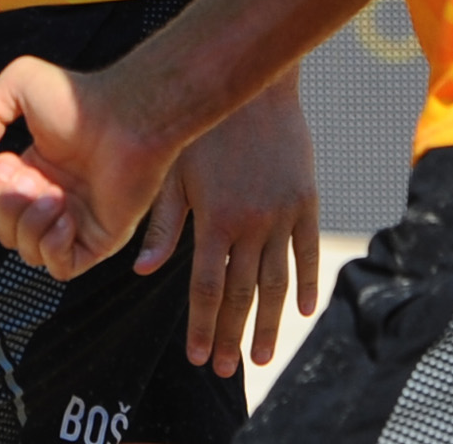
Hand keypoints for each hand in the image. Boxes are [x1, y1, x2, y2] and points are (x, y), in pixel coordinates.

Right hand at [0, 56, 180, 285]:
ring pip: (29, 255)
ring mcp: (76, 223)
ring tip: (56, 197)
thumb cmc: (81, 99)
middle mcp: (52, 200)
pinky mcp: (99, 241)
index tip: (10, 163)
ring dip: (31, 226)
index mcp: (33, 171)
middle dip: (10, 209)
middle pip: (4, 233)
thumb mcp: (19, 83)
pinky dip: (54, 247)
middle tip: (35, 181)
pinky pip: (62, 268)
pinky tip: (66, 217)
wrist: (126, 118)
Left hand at [148, 80, 319, 376]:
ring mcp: (284, 214)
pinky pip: (309, 252)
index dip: (204, 325)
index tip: (199, 356)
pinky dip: (308, 284)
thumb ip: (163, 224)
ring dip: (269, 323)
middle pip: (243, 294)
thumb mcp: (174, 170)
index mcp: (215, 219)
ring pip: (278, 283)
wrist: (255, 83)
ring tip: (261, 355)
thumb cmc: (203, 125)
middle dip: (234, 335)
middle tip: (228, 369)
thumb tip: (143, 271)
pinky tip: (303, 311)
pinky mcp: (307, 200)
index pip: (209, 288)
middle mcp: (252, 223)